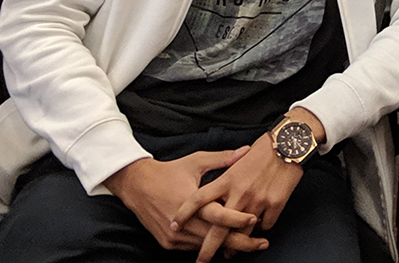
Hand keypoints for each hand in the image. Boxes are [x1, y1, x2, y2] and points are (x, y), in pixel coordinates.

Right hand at [103, 150, 265, 255]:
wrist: (136, 185)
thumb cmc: (170, 171)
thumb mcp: (196, 161)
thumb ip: (223, 159)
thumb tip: (246, 150)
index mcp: (190, 201)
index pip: (218, 216)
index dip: (238, 219)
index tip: (256, 218)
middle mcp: (182, 223)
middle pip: (215, 238)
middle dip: (241, 243)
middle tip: (262, 243)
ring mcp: (174, 236)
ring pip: (205, 246)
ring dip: (226, 246)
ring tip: (250, 244)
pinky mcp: (168, 243)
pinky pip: (194, 247)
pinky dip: (209, 245)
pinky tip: (225, 244)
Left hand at [172, 110, 323, 252]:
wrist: (290, 143)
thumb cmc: (264, 148)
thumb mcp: (238, 157)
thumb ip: (224, 174)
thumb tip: (214, 193)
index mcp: (228, 179)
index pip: (198, 199)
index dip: (185, 213)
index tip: (175, 224)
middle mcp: (240, 192)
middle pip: (218, 228)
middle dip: (208, 249)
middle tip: (201, 260)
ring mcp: (258, 200)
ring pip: (242, 232)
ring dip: (235, 245)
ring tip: (229, 252)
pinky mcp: (276, 204)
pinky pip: (265, 225)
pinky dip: (261, 229)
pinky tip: (258, 229)